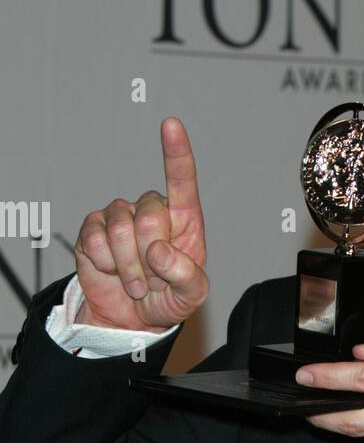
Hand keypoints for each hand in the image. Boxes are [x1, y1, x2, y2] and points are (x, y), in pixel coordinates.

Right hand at [73, 118, 208, 331]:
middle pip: (149, 218)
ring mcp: (120, 216)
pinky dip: (105, 265)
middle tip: (153, 280)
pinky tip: (112, 271)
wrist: (131, 318)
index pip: (182, 180)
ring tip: (136, 281)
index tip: (171, 124)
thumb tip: (159, 250)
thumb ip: (186, 275)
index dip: (176, 152)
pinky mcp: (93, 228)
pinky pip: (95, 241)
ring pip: (120, 232)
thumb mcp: (191, 295)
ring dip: (128, 268)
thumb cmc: (168, 298)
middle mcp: (151, 210)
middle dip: (150, 260)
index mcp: (183, 219)